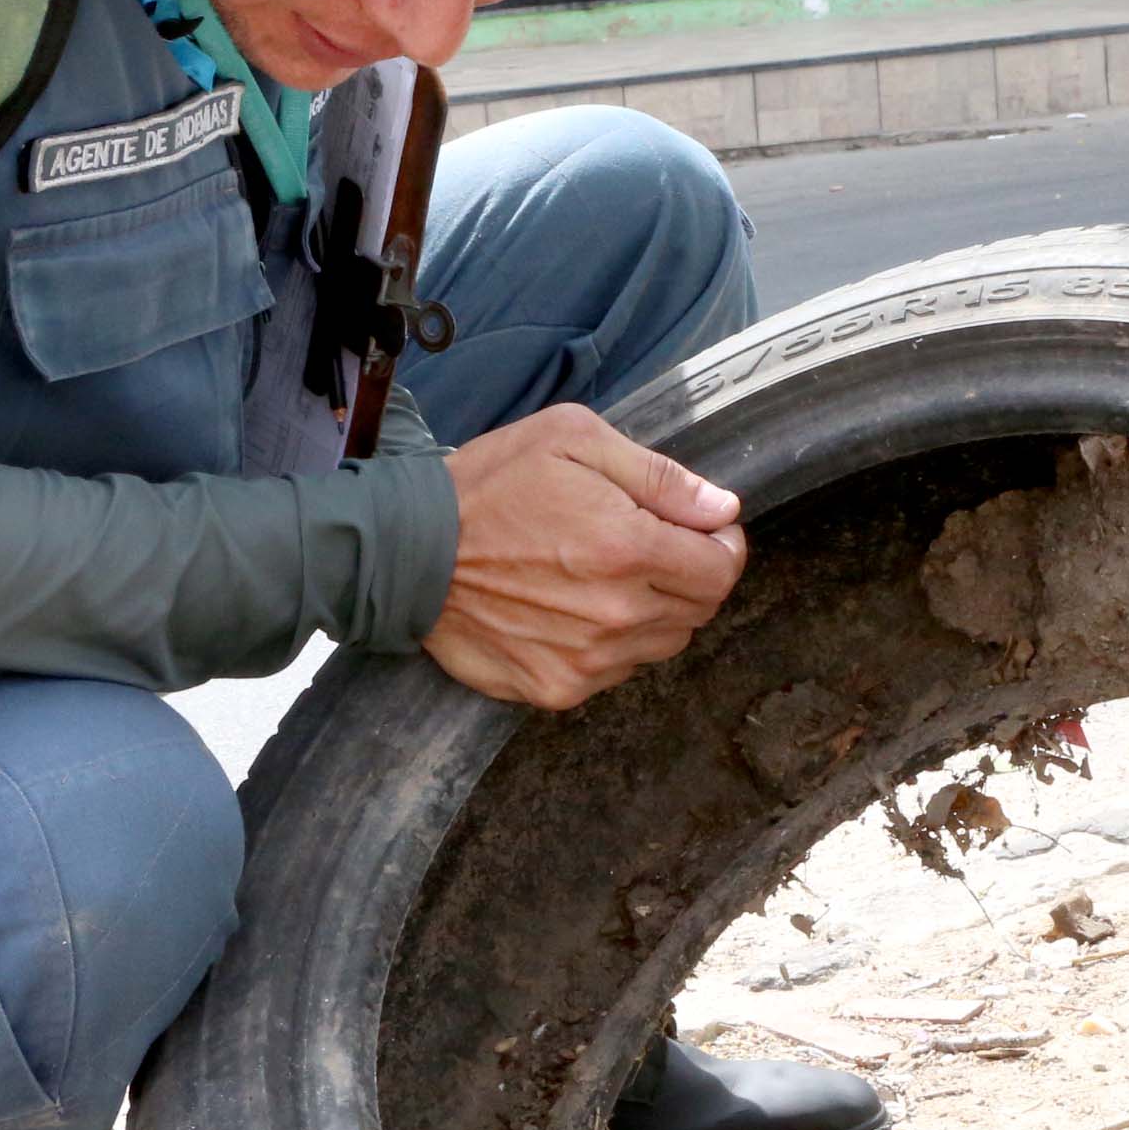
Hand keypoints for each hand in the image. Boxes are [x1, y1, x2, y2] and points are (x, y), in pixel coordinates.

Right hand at [421, 405, 745, 710]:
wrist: (406, 551)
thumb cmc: (489, 485)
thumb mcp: (573, 440)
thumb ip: (659, 476)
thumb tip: (721, 509)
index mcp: (628, 548)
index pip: (722, 569)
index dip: (720, 544)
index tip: (701, 530)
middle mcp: (616, 615)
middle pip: (699, 610)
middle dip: (690, 575)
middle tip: (648, 546)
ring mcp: (587, 661)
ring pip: (663, 644)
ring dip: (654, 611)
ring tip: (606, 576)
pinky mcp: (556, 689)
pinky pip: (617, 672)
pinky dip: (613, 644)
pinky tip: (575, 609)